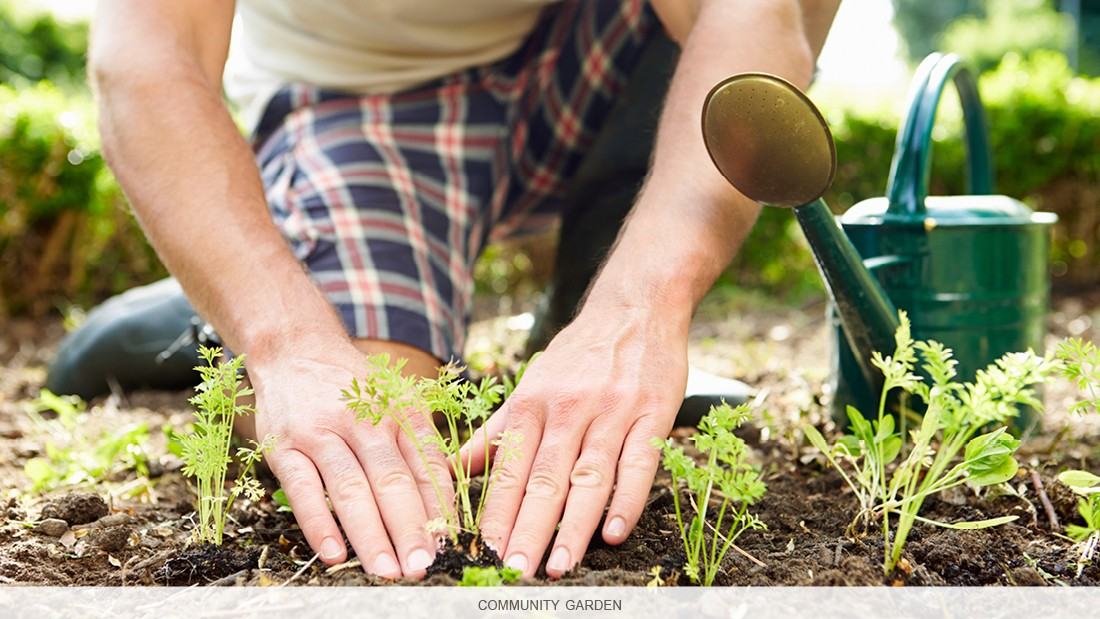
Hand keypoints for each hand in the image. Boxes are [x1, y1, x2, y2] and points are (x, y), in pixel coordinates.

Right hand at [250, 338, 452, 578]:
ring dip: (370, 534)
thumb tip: (443, 508)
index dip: (439, 508)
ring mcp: (321, 433)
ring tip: (386, 569)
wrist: (295, 348)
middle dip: (409, 528)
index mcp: (399, 411)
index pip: (426, 464)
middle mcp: (363, 420)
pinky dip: (319, 523)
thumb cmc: (354, 387)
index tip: (448, 544)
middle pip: (392, 481)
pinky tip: (334, 553)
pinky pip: (303, 489)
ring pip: (350, 488)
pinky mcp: (284, 446)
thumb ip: (418, 447)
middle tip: (422, 566)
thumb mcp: (395, 401)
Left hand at [461, 305, 688, 577]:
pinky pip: (638, 463)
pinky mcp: (652, 414)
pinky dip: (626, 499)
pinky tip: (614, 532)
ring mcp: (611, 412)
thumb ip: (497, 431)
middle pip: (544, 478)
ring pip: (589, 475)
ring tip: (559, 564)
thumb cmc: (578, 355)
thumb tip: (453, 468)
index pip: (509, 468)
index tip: (483, 552)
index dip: (497, 513)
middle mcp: (568, 409)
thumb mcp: (531, 386)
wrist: (634, 307)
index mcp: (532, 404)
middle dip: (528, 528)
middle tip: (515, 570)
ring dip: (574, 525)